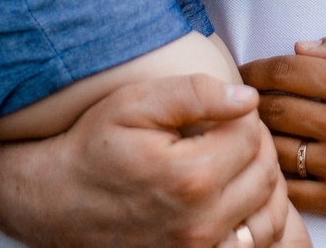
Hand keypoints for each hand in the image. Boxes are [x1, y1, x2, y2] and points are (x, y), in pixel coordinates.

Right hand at [0, 76, 291, 247]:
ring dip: (262, 182)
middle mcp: (201, 220)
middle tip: (230, 131)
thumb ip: (195, 93)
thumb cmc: (94, 148)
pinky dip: (254, 218)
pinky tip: (235, 195)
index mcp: (190, 176)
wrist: (57, 202)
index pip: (252, 135)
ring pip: (268, 213)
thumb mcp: (136, 104)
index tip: (223, 110)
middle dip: (256, 145)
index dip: (243, 114)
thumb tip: (246, 98)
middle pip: (265, 173)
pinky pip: (252, 244)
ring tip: (236, 161)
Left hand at [242, 31, 325, 233]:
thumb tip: (303, 46)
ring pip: (275, 149)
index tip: (244, 70)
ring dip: (255, 138)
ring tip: (247, 132)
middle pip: (273, 108)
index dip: (257, 68)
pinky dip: (271, 177)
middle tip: (238, 99)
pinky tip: (266, 167)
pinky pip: (290, 190)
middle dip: (248, 101)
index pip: (287, 70)